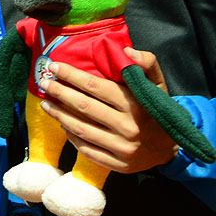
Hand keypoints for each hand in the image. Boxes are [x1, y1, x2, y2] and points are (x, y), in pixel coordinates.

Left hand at [40, 47, 179, 173]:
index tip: (54, 67)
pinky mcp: (118, 165)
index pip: (96, 87)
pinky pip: (86, 149)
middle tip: (44, 83)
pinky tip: (62, 125)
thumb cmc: (158, 110)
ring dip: (59, 115)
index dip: (72, 76)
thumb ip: (147, 63)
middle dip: (60, 92)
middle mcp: (129, 127)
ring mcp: (123, 148)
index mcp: (137, 105)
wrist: (173, 148)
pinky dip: (71, 136)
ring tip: (46, 103)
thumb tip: (126, 50)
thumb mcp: (158, 85)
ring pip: (81, 129)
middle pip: (84, 107)